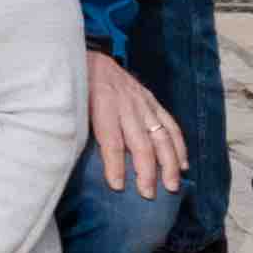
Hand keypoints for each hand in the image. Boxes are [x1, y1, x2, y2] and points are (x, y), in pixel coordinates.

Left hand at [83, 53, 187, 195]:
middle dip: (146, 171)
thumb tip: (71, 160)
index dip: (115, 164)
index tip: (117, 186)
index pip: (111, 139)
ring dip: (168, 163)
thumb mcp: (70, 103)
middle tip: (148, 194)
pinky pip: (170, 125)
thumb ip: (76, 127)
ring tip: (172, 185)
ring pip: (161, 135)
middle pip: (140, 142)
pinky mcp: (152, 101)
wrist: (90, 58)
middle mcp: (126, 102)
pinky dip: (179, 146)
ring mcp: (142, 101)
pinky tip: (182, 165)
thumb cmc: (76, 87)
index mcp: (102, 102)